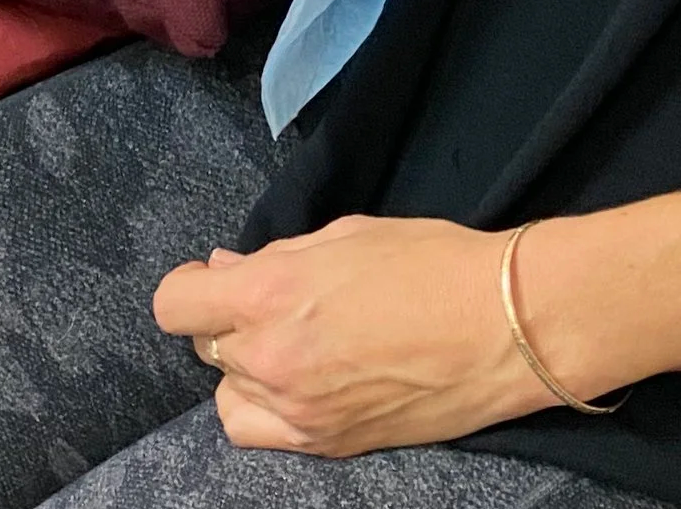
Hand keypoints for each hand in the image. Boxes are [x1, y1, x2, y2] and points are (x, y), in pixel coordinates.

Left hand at [153, 216, 550, 456]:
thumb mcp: (345, 235)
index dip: (192, 287)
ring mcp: (298, 410)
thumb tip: (225, 271)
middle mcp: (273, 358)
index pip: (177, 303)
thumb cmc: (430, 261)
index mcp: (272, 293)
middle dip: (234, 322)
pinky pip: (261, 432)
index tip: (213, 280)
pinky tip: (301, 386)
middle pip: (208, 346)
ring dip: (245, 370)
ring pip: (228, 396)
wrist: (503, 326)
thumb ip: (276, 258)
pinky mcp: (327, 445)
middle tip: (279, 304)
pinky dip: (267, 410)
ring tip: (290, 348)